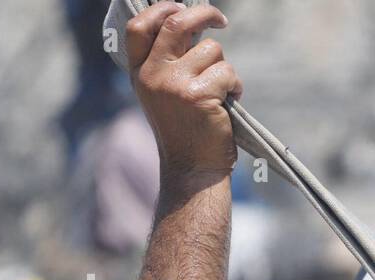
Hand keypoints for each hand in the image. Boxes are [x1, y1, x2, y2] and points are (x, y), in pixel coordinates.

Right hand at [127, 2, 241, 177]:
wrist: (193, 169)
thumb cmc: (185, 131)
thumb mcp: (164, 94)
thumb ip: (168, 62)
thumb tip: (191, 23)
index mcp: (139, 73)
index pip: (139, 26)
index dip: (161, 9)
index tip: (181, 6)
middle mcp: (152, 75)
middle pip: (176, 23)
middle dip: (203, 14)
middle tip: (220, 20)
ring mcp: (174, 84)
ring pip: (211, 50)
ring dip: (224, 68)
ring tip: (221, 93)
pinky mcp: (198, 95)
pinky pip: (227, 72)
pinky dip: (235, 86)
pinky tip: (229, 104)